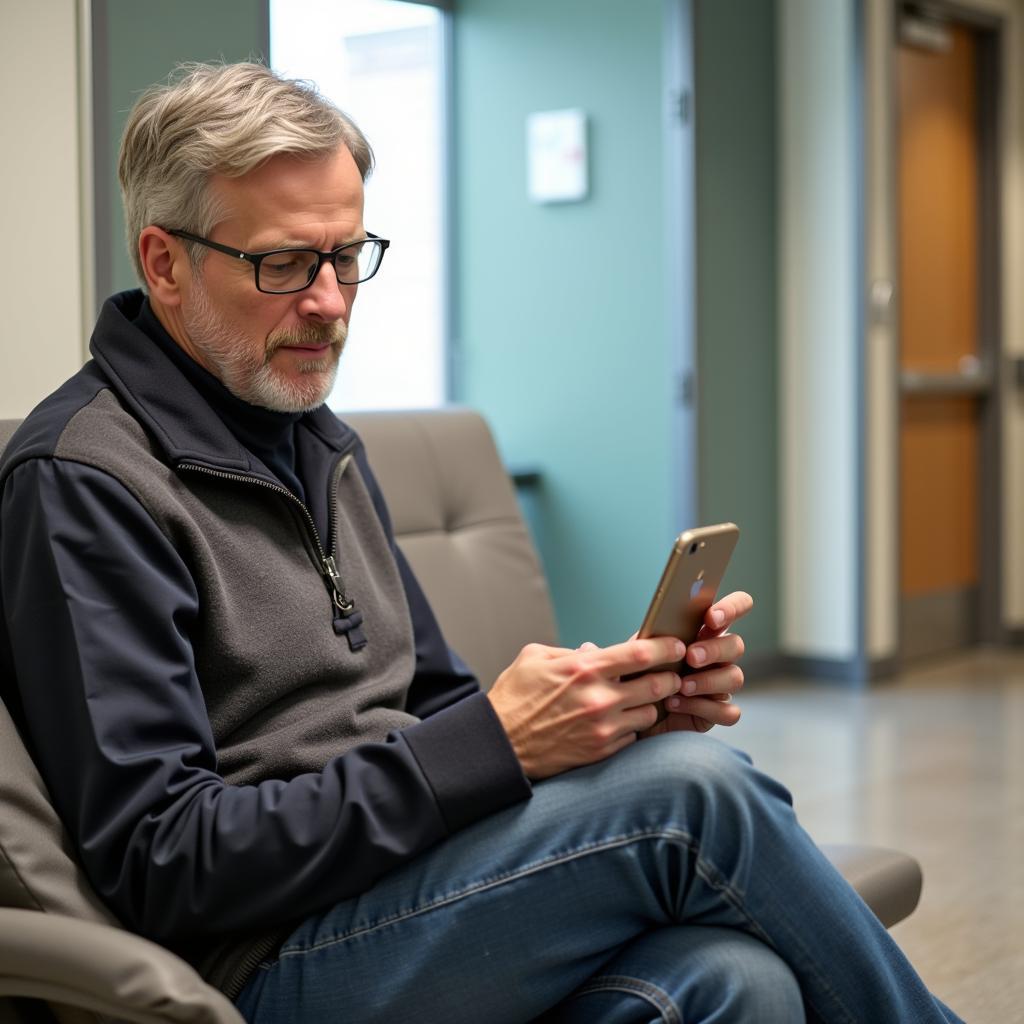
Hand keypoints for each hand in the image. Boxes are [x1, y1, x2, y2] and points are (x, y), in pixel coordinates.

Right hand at [487, 636, 686, 779]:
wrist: (500, 744)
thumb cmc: (514, 697)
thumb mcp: (535, 657)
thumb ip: (569, 652)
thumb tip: (594, 651)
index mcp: (584, 669)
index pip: (642, 653)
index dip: (666, 647)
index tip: (676, 645)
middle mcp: (599, 698)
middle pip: (658, 685)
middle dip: (669, 678)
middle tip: (669, 675)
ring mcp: (602, 728)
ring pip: (650, 713)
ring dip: (650, 705)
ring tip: (641, 699)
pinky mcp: (601, 751)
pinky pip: (633, 736)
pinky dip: (631, 727)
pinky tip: (619, 721)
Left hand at [641, 591, 752, 737]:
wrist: (631, 708)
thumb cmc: (640, 670)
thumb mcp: (642, 648)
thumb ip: (656, 634)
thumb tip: (663, 621)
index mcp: (704, 630)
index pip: (736, 607)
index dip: (731, 608)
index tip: (711, 618)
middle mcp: (718, 655)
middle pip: (736, 644)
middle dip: (714, 650)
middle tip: (691, 657)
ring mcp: (721, 683)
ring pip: (735, 677)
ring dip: (708, 681)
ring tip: (681, 686)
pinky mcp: (718, 710)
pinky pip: (728, 711)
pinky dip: (702, 708)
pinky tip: (676, 704)